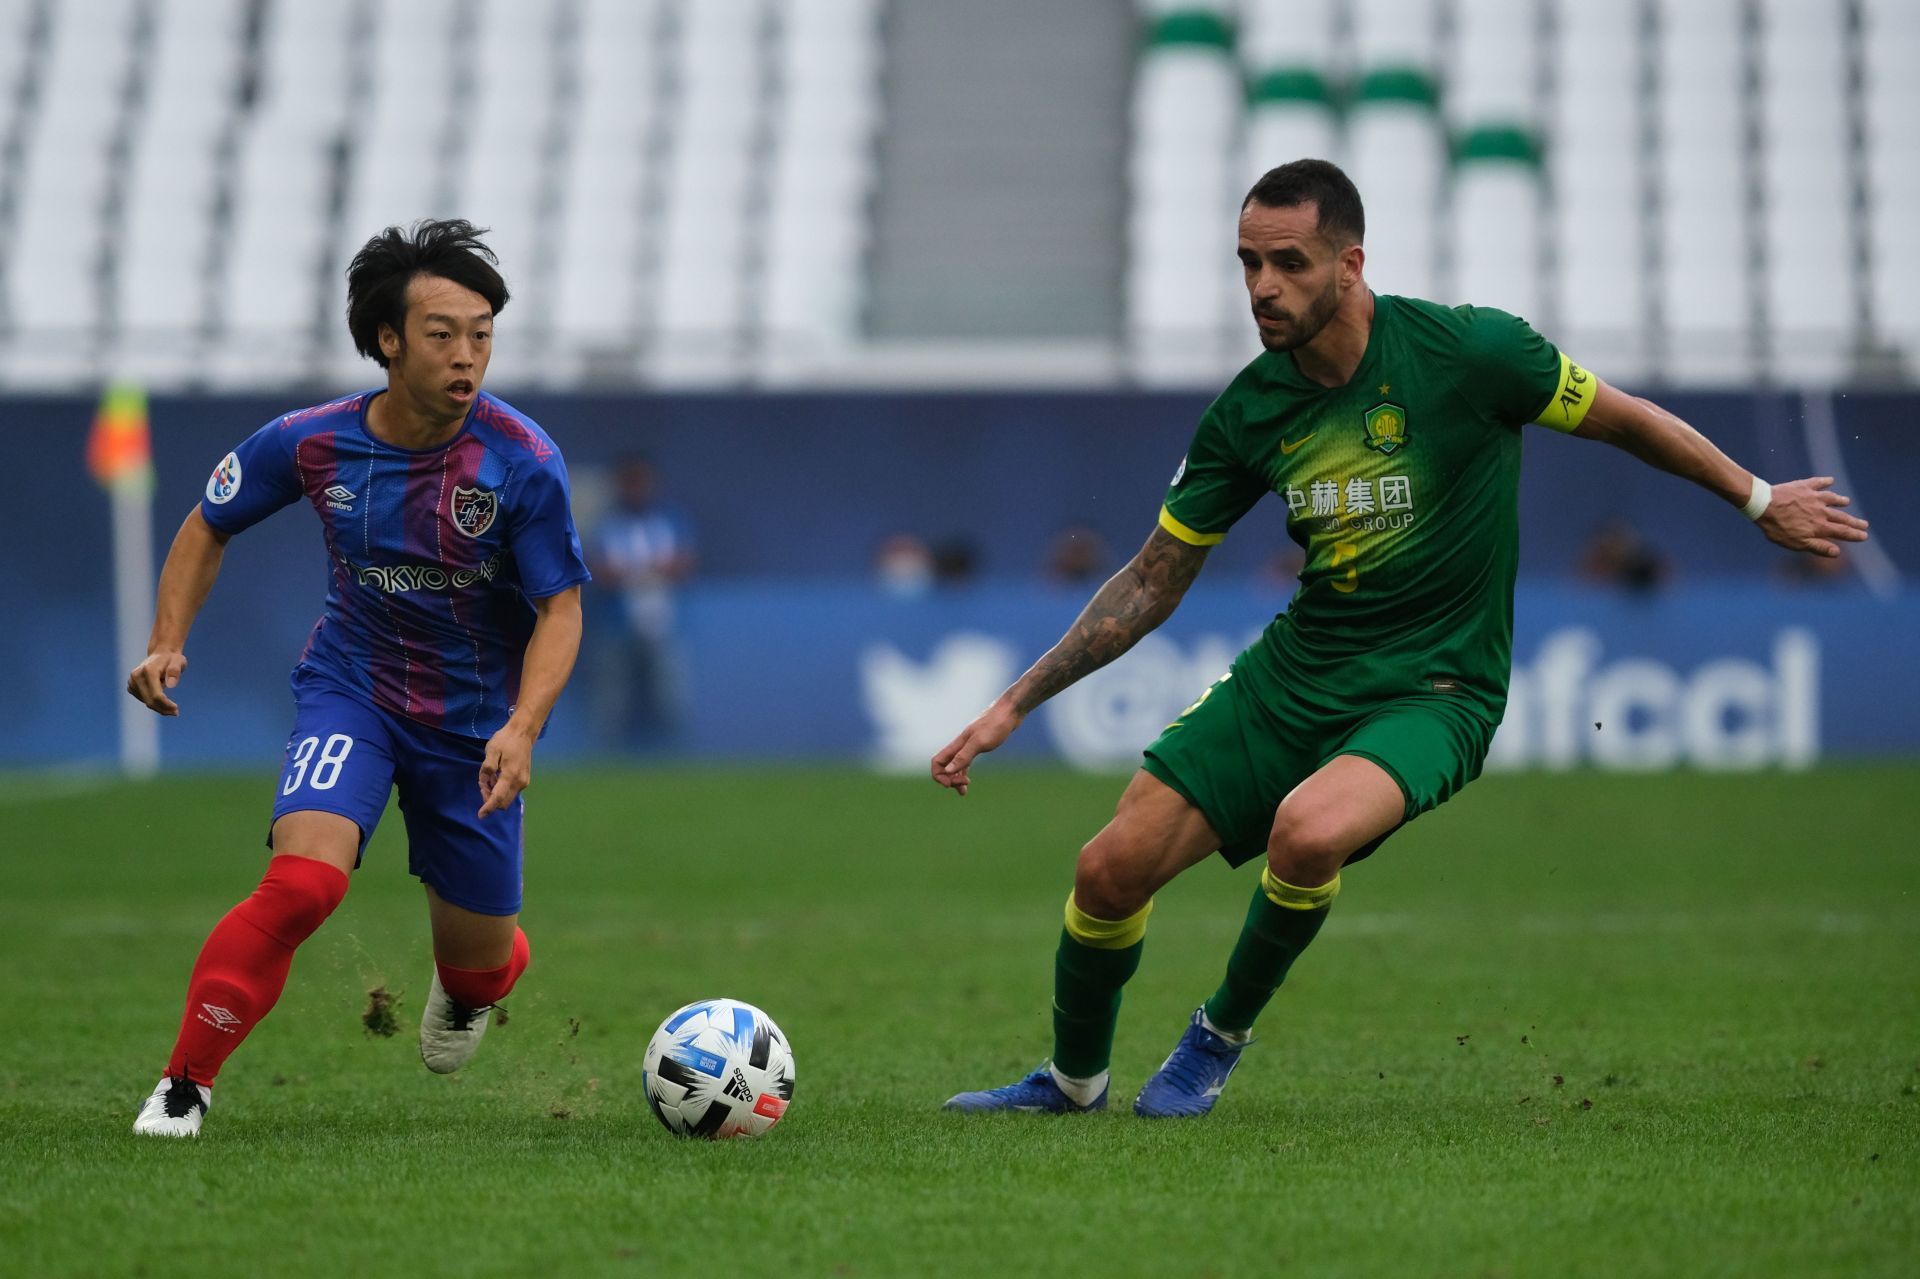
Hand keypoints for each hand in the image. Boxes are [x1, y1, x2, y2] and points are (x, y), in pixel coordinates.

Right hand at [127, 650, 187, 715]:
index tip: (176, 710)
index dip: (166, 705)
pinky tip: (162, 701)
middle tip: (176, 713)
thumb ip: (175, 671)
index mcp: (148, 671)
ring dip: (159, 707)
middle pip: (150, 700)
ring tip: (172, 707)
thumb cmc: (172, 659)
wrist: (161, 654)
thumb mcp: (178, 661)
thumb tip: (171, 685)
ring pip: (146, 702)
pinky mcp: (131, 686)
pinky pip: (143, 699)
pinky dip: (153, 703)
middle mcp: (136, 676)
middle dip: (163, 709)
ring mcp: (131, 682)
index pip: (156, 695)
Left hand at [478, 724, 534, 816]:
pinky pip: (510, 792)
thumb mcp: (491, 750)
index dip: (488, 807)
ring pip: (507, 798)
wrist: (523, 733)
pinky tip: (497, 776)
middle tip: (483, 783)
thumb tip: (485, 782)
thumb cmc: (505, 740)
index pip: (498, 797)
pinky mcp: (525, 780)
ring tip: (490, 777)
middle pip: (503, 802)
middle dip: (490, 799)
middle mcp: (519, 782)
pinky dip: (501, 790)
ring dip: (495, 794)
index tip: (481, 816)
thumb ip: (487, 768)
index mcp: (510, 775)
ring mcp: (523, 782)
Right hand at [931, 700, 1023, 796]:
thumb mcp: (979, 742)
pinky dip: (963, 774)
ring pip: (954, 766)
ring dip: (955, 779)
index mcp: (957, 744)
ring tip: (963, 792)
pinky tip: (968, 782)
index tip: (952, 784)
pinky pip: (964, 763)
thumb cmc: (996, 724)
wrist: (1010, 712)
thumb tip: (948, 771)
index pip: (937, 762)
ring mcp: (968, 746)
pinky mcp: (978, 746)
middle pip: (944, 766)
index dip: (939, 775)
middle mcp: (960, 746)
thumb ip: (963, 756)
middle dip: (949, 779)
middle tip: (964, 786)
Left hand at [1756, 477, 1870, 557]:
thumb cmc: (1777, 527)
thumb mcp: (1797, 543)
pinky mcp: (1804, 486)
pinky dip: (1825, 481)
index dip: (1854, 535)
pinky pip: (1818, 483)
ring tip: (1847, 501)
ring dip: (1840, 500)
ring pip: (1832, 499)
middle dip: (1854, 521)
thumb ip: (1818, 546)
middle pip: (1841, 516)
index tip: (1864, 536)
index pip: (1842, 532)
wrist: (1764, 505)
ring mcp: (1813, 497)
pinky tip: (1830, 480)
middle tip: (1865, 524)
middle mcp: (1821, 511)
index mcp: (1819, 526)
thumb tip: (1837, 552)